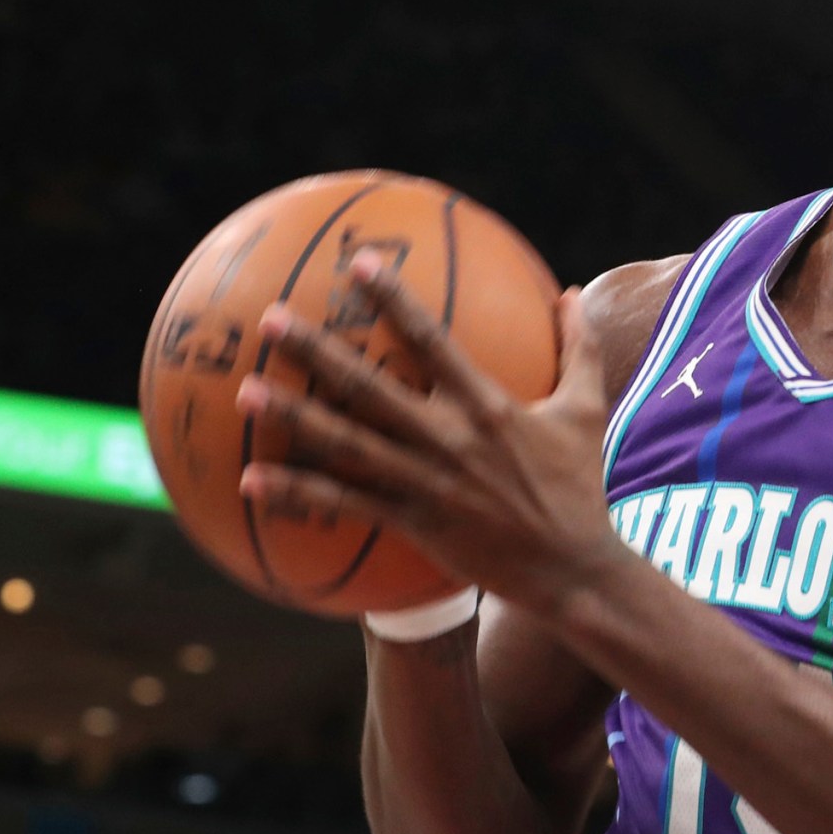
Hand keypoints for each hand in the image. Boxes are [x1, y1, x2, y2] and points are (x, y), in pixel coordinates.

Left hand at [235, 254, 619, 618]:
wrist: (573, 569)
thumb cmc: (578, 488)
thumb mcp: (587, 410)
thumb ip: (578, 346)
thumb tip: (571, 289)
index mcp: (488, 406)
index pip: (433, 341)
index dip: (396, 301)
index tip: (361, 264)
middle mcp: (450, 439)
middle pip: (370, 388)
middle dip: (318, 351)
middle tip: (270, 318)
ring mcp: (426, 483)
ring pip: (348, 445)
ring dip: (293, 417)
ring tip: (244, 391)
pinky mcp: (414, 523)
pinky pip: (346, 504)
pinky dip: (299, 493)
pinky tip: (252, 481)